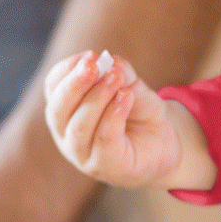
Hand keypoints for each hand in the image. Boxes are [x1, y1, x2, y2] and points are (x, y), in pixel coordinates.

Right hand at [44, 51, 181, 187]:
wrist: (167, 145)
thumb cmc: (142, 115)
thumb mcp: (133, 88)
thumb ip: (121, 75)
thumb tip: (111, 60)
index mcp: (66, 112)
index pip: (53, 90)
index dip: (66, 70)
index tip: (88, 55)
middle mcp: (67, 135)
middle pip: (58, 109)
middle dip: (75, 83)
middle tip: (93, 64)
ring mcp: (84, 154)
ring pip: (79, 125)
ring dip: (96, 98)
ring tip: (115, 79)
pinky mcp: (107, 166)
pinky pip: (104, 139)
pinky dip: (113, 115)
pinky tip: (126, 98)